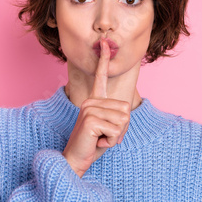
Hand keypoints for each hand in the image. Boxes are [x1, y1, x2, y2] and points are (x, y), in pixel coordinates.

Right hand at [62, 38, 130, 177]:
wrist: (76, 159)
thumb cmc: (93, 144)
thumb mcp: (107, 127)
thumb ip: (115, 116)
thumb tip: (125, 113)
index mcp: (94, 100)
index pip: (100, 76)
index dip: (104, 59)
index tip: (104, 42)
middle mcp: (90, 101)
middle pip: (126, 109)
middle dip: (121, 128)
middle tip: (105, 135)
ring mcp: (89, 108)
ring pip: (123, 121)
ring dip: (116, 135)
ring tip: (100, 138)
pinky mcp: (91, 119)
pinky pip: (116, 130)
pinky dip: (112, 141)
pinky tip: (98, 142)